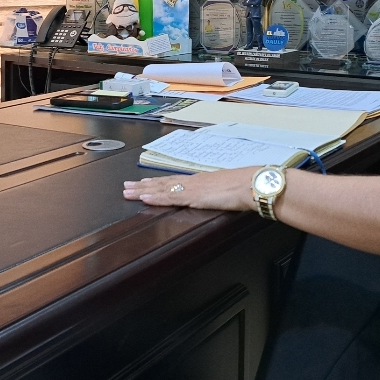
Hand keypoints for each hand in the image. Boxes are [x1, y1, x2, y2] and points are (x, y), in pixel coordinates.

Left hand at [123, 168, 257, 211]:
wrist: (253, 184)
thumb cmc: (247, 187)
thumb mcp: (230, 191)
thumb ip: (221, 194)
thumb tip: (221, 198)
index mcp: (201, 181)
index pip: (174, 181)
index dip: (158, 183)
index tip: (144, 183)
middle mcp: (193, 181)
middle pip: (163, 183)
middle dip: (144, 185)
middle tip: (126, 186)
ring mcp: (191, 187)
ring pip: (162, 188)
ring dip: (143, 190)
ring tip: (128, 191)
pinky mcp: (193, 195)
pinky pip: (170, 196)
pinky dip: (155, 196)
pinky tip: (143, 197)